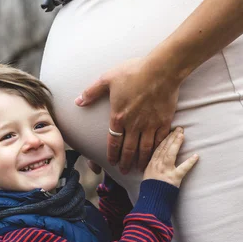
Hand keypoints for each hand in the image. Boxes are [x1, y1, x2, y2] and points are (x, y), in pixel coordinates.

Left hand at [76, 54, 181, 173]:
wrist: (161, 70)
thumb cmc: (133, 72)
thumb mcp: (107, 78)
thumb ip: (92, 92)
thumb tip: (77, 101)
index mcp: (118, 117)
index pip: (113, 142)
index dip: (112, 154)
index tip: (112, 162)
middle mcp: (134, 125)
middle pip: (128, 149)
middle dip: (125, 162)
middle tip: (124, 171)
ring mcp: (150, 125)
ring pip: (145, 149)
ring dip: (141, 160)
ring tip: (140, 168)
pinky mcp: (164, 121)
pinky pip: (160, 140)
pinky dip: (157, 150)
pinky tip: (156, 155)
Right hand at [143, 127, 197, 187]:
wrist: (151, 201)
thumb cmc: (150, 192)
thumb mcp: (148, 177)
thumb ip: (153, 168)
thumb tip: (157, 161)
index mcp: (151, 164)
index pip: (158, 148)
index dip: (164, 138)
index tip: (169, 131)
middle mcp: (157, 165)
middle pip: (164, 147)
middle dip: (171, 136)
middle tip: (178, 128)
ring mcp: (165, 171)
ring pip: (170, 153)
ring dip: (176, 143)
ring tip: (182, 134)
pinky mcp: (174, 178)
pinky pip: (183, 168)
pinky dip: (190, 162)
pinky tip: (196, 156)